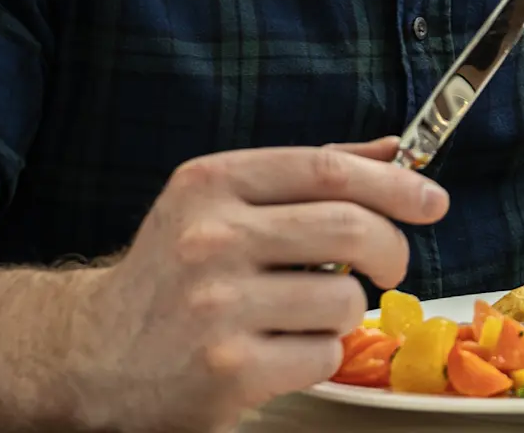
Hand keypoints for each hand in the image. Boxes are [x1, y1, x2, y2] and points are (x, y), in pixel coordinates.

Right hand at [64, 136, 447, 432]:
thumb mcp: (221, 205)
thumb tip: (395, 151)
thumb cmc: (172, 274)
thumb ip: (306, 176)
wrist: (90, 356)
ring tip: (305, 315)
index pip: (328, 170)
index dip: (395, 183)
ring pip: (345, 301)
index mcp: (212, 184)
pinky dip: (318, 356)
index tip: (433, 200)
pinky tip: (279, 351)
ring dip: (344, 312)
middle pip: (351, 229)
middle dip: (392, 249)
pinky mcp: (228, 371)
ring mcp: (219, 307)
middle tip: (391, 264)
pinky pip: (322, 356)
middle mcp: (211, 239)